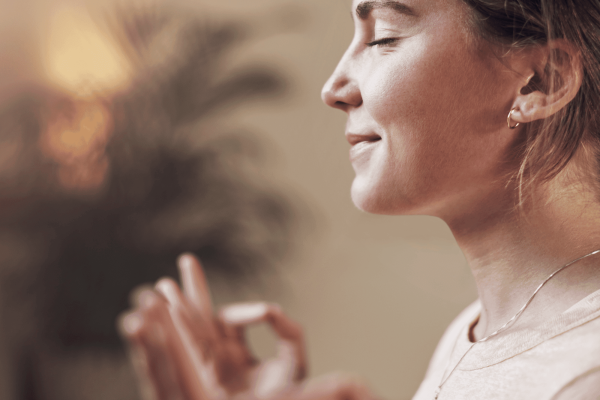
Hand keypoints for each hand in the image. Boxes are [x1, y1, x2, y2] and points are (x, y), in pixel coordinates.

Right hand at [119, 253, 306, 399]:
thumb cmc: (286, 396)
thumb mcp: (293, 361)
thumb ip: (288, 332)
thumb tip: (272, 308)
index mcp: (236, 353)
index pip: (230, 320)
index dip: (246, 312)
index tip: (266, 313)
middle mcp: (218, 357)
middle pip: (200, 317)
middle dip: (194, 290)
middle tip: (188, 259)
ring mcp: (211, 369)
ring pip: (191, 331)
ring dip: (177, 306)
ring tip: (164, 283)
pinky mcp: (207, 380)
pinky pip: (193, 350)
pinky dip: (181, 330)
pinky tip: (169, 310)